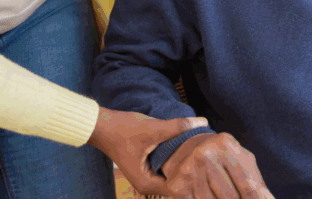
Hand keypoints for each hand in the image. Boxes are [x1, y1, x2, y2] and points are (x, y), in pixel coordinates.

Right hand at [87, 107, 208, 195]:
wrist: (102, 126)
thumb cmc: (123, 130)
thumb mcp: (153, 129)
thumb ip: (178, 127)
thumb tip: (203, 122)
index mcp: (147, 184)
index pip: (179, 188)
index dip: (194, 176)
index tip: (208, 164)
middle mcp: (147, 184)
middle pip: (177, 183)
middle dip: (192, 171)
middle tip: (209, 157)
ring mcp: (147, 176)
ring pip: (173, 175)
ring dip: (185, 165)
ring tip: (201, 152)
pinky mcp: (147, 167)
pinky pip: (167, 168)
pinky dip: (177, 161)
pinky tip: (188, 149)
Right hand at [161, 131, 272, 198]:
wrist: (187, 148)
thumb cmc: (224, 158)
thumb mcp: (243, 162)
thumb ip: (256, 184)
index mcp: (227, 146)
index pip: (248, 186)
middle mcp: (205, 155)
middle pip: (231, 198)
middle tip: (238, 198)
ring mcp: (189, 170)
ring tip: (220, 195)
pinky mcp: (176, 185)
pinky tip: (208, 195)